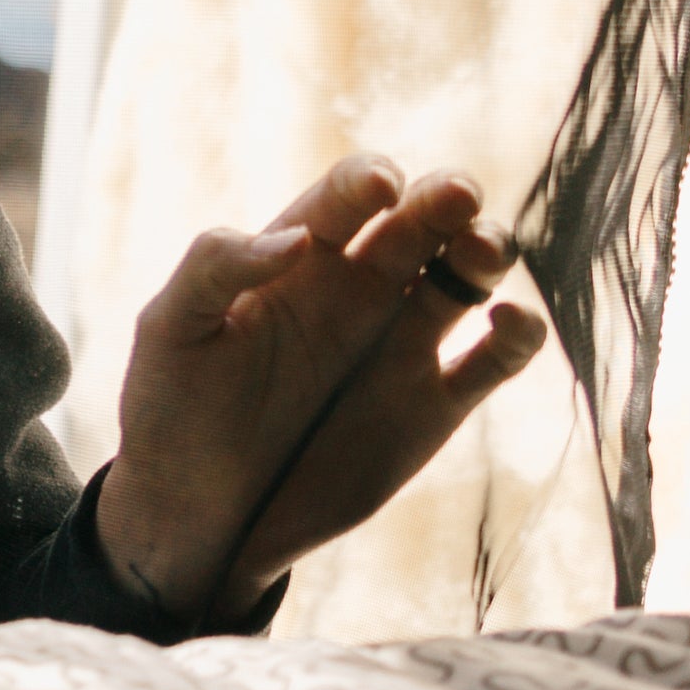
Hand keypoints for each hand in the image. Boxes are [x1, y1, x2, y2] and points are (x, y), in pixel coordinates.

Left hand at [98, 156, 548, 622]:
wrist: (199, 508)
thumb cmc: (171, 407)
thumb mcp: (170, 328)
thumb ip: (215, 267)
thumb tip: (297, 238)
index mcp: (296, 256)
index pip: (345, 197)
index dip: (368, 180)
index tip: (380, 188)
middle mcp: (359, 286)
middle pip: (423, 219)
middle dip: (445, 197)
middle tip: (454, 198)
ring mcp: (402, 339)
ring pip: (468, 274)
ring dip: (487, 249)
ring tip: (478, 252)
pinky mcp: (437, 401)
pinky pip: (497, 356)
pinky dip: (520, 332)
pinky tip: (507, 321)